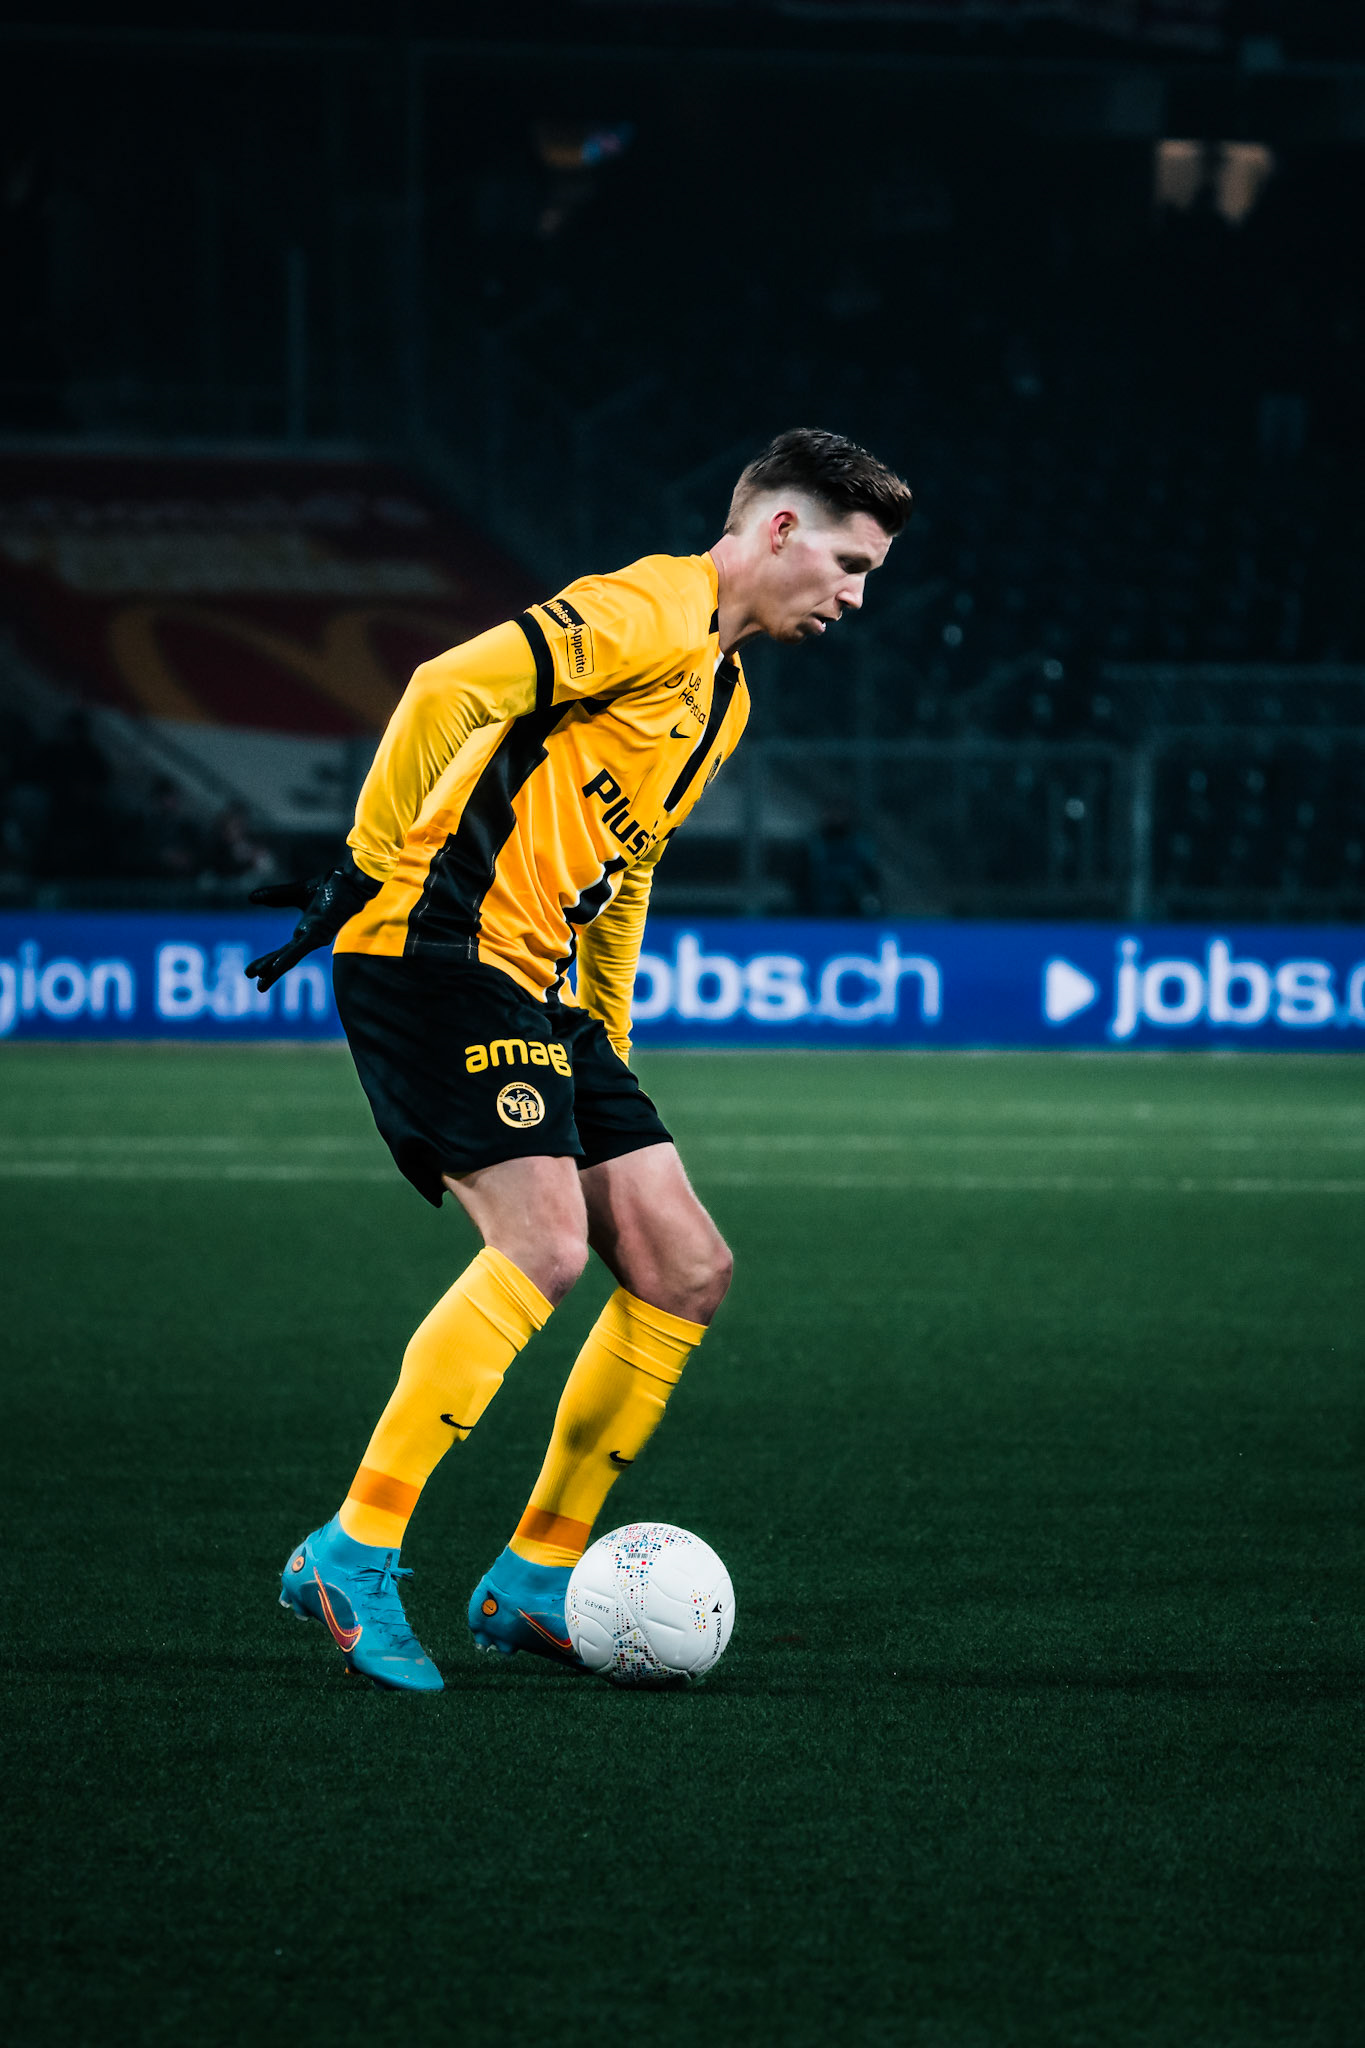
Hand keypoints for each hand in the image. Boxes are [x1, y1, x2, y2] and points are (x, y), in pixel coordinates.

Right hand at [245, 857, 381, 991]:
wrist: (350, 880)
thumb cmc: (331, 887)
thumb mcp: (296, 892)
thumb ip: (276, 896)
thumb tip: (251, 898)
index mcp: (305, 931)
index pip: (283, 951)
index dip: (268, 962)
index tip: (252, 973)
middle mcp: (310, 938)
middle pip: (285, 959)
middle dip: (269, 972)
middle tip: (257, 987)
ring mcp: (315, 936)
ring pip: (291, 957)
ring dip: (275, 970)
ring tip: (262, 983)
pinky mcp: (321, 931)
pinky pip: (301, 947)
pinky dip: (287, 958)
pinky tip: (276, 968)